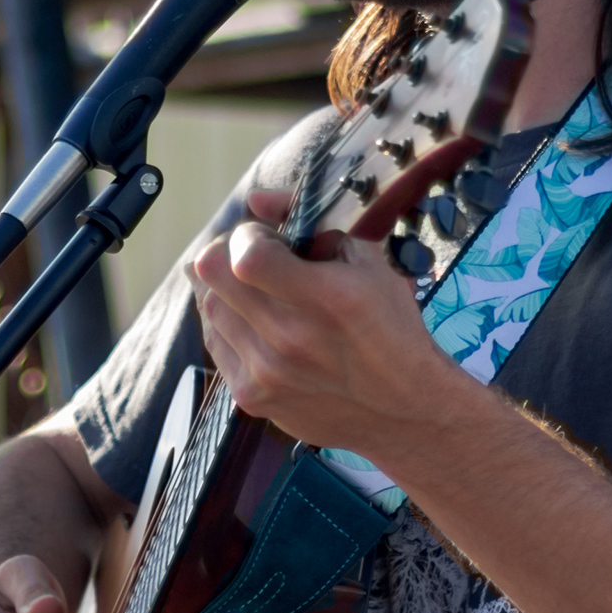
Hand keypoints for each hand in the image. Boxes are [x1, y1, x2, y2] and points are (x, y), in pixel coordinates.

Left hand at [188, 186, 474, 462]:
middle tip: (252, 255)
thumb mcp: (368, 262)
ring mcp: (266, 373)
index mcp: (326, 299)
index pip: (245, 255)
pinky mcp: (253, 397)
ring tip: (257, 289)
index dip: (247, 235)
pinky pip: (215, 344)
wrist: (403, 411)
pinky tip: (256, 321)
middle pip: (211, 276)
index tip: (266, 237)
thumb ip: (310, 224)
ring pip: (208, 308)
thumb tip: (257, 201)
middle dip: (227, 252)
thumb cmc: (392, 329)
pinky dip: (228, 323)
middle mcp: (290, 339)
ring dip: (225, 288)